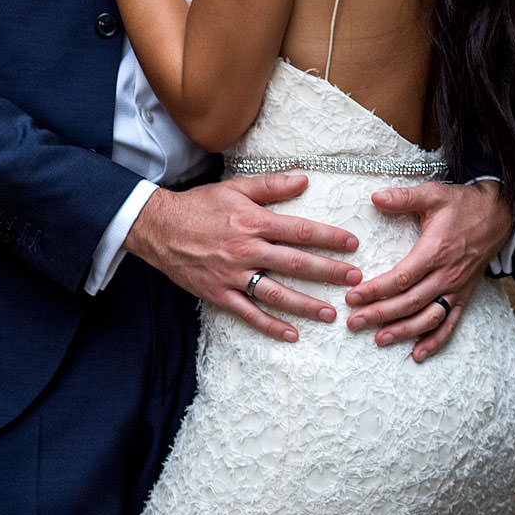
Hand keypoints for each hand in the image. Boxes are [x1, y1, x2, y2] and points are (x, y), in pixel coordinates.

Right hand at [125, 173, 362, 343]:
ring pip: (276, 293)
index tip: (353, 244)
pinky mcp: (219, 294)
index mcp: (254, 223)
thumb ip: (271, 185)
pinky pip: (248, 313)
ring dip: (306, 305)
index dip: (330, 238)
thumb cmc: (200, 205)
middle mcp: (247, 250)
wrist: (158, 228)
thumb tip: (305, 180)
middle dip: (329, 273)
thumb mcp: (236, 188)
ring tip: (331, 313)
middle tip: (356, 281)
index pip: (301, 231)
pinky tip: (292, 335)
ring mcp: (233, 275)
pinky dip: (270, 326)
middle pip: (296, 264)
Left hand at [346, 180, 511, 361]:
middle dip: (380, 314)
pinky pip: (451, 323)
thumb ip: (404, 197)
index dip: (376, 289)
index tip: (352, 296)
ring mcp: (457, 288)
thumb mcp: (434, 194)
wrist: (498, 215)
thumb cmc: (462, 205)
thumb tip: (375, 197)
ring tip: (378, 339)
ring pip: (429, 317)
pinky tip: (418, 354)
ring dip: (404, 332)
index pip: (402, 277)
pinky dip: (436, 341)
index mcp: (436, 250)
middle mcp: (447, 274)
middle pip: (411, 301)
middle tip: (354, 323)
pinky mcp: (464, 296)